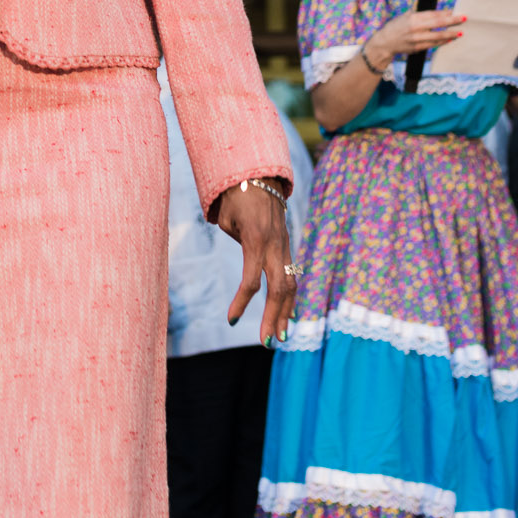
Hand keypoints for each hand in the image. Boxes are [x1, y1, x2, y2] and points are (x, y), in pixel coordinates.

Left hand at [217, 184, 296, 345]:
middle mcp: (274, 246)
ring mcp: (284, 247)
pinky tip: (286, 315)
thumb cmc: (236, 195)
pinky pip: (291, 275)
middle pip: (278, 289)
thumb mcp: (226, 216)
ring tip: (279, 336)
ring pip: (290, 285)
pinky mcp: (286, 247)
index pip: (251, 280)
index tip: (231, 321)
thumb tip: (247, 260)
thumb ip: (234, 239)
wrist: (260, 174)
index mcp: (256, 240)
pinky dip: (289, 297)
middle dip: (273, 317)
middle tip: (266, 343)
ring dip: (285, 312)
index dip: (241, 303)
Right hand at [366, 6, 467, 67]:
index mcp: (413, 17)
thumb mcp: (406, 16)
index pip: (432, 14)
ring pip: (438, 36)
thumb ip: (420, 15)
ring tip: (460, 32)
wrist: (385, 42)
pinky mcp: (418, 48)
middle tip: (463, 18)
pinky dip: (442, 41)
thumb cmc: (396, 27)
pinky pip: (433, 44)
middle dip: (452, 21)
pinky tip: (450, 39)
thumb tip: (438, 14)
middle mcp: (416, 28)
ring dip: (450, 34)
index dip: (445, 13)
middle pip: (438, 23)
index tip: (454, 11)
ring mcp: (417, 39)